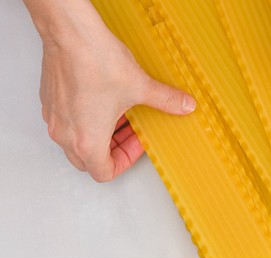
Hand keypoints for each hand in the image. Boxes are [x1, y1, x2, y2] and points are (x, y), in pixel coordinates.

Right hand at [25, 0, 195, 181]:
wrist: (70, 34)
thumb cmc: (96, 63)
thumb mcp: (140, 87)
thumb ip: (165, 100)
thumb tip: (184, 105)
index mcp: (87, 141)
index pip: (104, 172)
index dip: (126, 160)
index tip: (137, 143)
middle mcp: (65, 134)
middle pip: (89, 160)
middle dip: (114, 149)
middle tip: (131, 131)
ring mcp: (54, 119)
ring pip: (76, 141)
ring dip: (100, 134)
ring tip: (119, 114)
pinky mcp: (49, 102)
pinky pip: (67, 123)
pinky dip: (85, 120)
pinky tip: (102, 100)